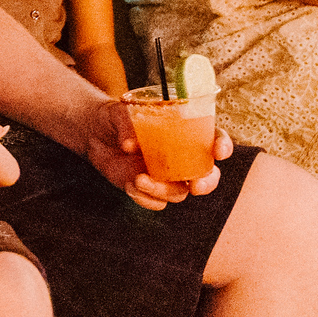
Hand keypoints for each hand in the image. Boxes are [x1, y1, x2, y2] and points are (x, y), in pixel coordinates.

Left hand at [85, 100, 232, 209]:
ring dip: (163, 191)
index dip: (223, 145)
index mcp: (184, 132)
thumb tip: (130, 145)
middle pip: (208, 175)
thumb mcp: (119, 113)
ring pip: (179, 192)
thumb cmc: (115, 117)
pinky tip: (130, 186)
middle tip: (195, 186)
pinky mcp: (149, 189)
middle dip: (207, 183)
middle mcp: (182, 157)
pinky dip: (146, 199)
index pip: (214, 138)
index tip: (218, 152)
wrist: (94, 133)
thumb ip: (127, 126)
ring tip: (138, 179)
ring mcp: (166, 175)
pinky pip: (157, 203)